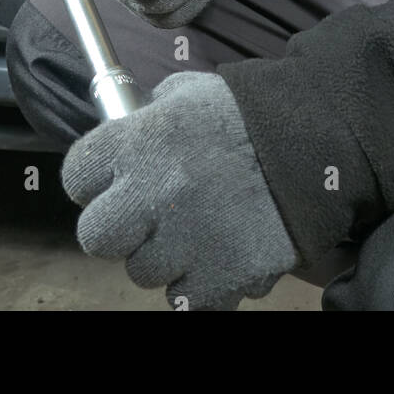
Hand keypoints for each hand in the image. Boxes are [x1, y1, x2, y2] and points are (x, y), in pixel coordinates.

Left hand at [61, 71, 300, 309]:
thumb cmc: (248, 114)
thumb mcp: (188, 94)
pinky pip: (186, 299)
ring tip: (202, 224)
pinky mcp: (220, 279)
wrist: (317, 141)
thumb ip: (147, 115)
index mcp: (141, 140)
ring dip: (166, 254)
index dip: (94, 178)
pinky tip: (222, 249)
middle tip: (150, 213)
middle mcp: (154, 194)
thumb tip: (121, 129)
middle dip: (120, 227)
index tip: (114, 179)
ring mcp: (186, 242)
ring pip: (144, 271)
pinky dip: (202, 282)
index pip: (76, 175)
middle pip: (96, 235)